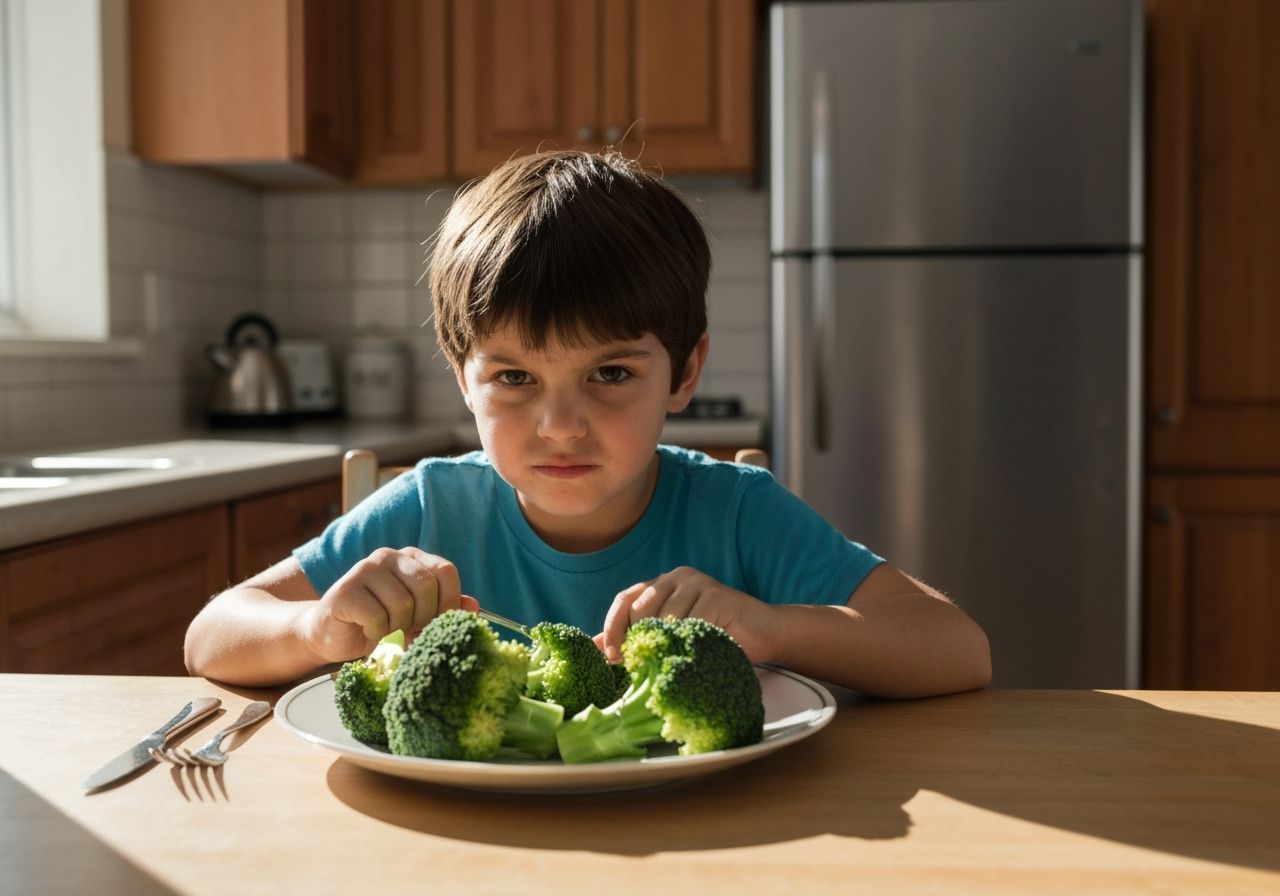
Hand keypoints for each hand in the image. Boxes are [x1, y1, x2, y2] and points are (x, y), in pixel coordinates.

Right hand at [300, 546, 475, 662]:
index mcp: (411, 558)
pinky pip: (377, 616)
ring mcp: (364, 570)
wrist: (333, 635)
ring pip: (402, 604)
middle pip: (426, 586)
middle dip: (423, 617)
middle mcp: (388, 557)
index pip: (445, 572)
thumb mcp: (418, 617)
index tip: (437, 622)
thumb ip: (445, 609)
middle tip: (409, 630)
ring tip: (386, 631)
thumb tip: (474, 606)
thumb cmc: (380, 624)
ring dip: (397, 628)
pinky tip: (367, 631)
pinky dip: (377, 633)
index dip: (448, 602)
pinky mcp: (345, 590)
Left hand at [597, 566, 775, 663]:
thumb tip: (596, 648)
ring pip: (665, 617)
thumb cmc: (716, 637)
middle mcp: (676, 577)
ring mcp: (697, 582)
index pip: (625, 599)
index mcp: (661, 585)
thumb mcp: (672, 637)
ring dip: (667, 644)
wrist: (764, 633)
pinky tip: (694, 653)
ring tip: (673, 661)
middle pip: (641, 607)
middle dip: (637, 640)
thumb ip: (637, 639)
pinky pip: (691, 621)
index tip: (611, 656)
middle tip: (642, 665)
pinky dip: (689, 641)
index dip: (613, 626)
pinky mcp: (717, 594)